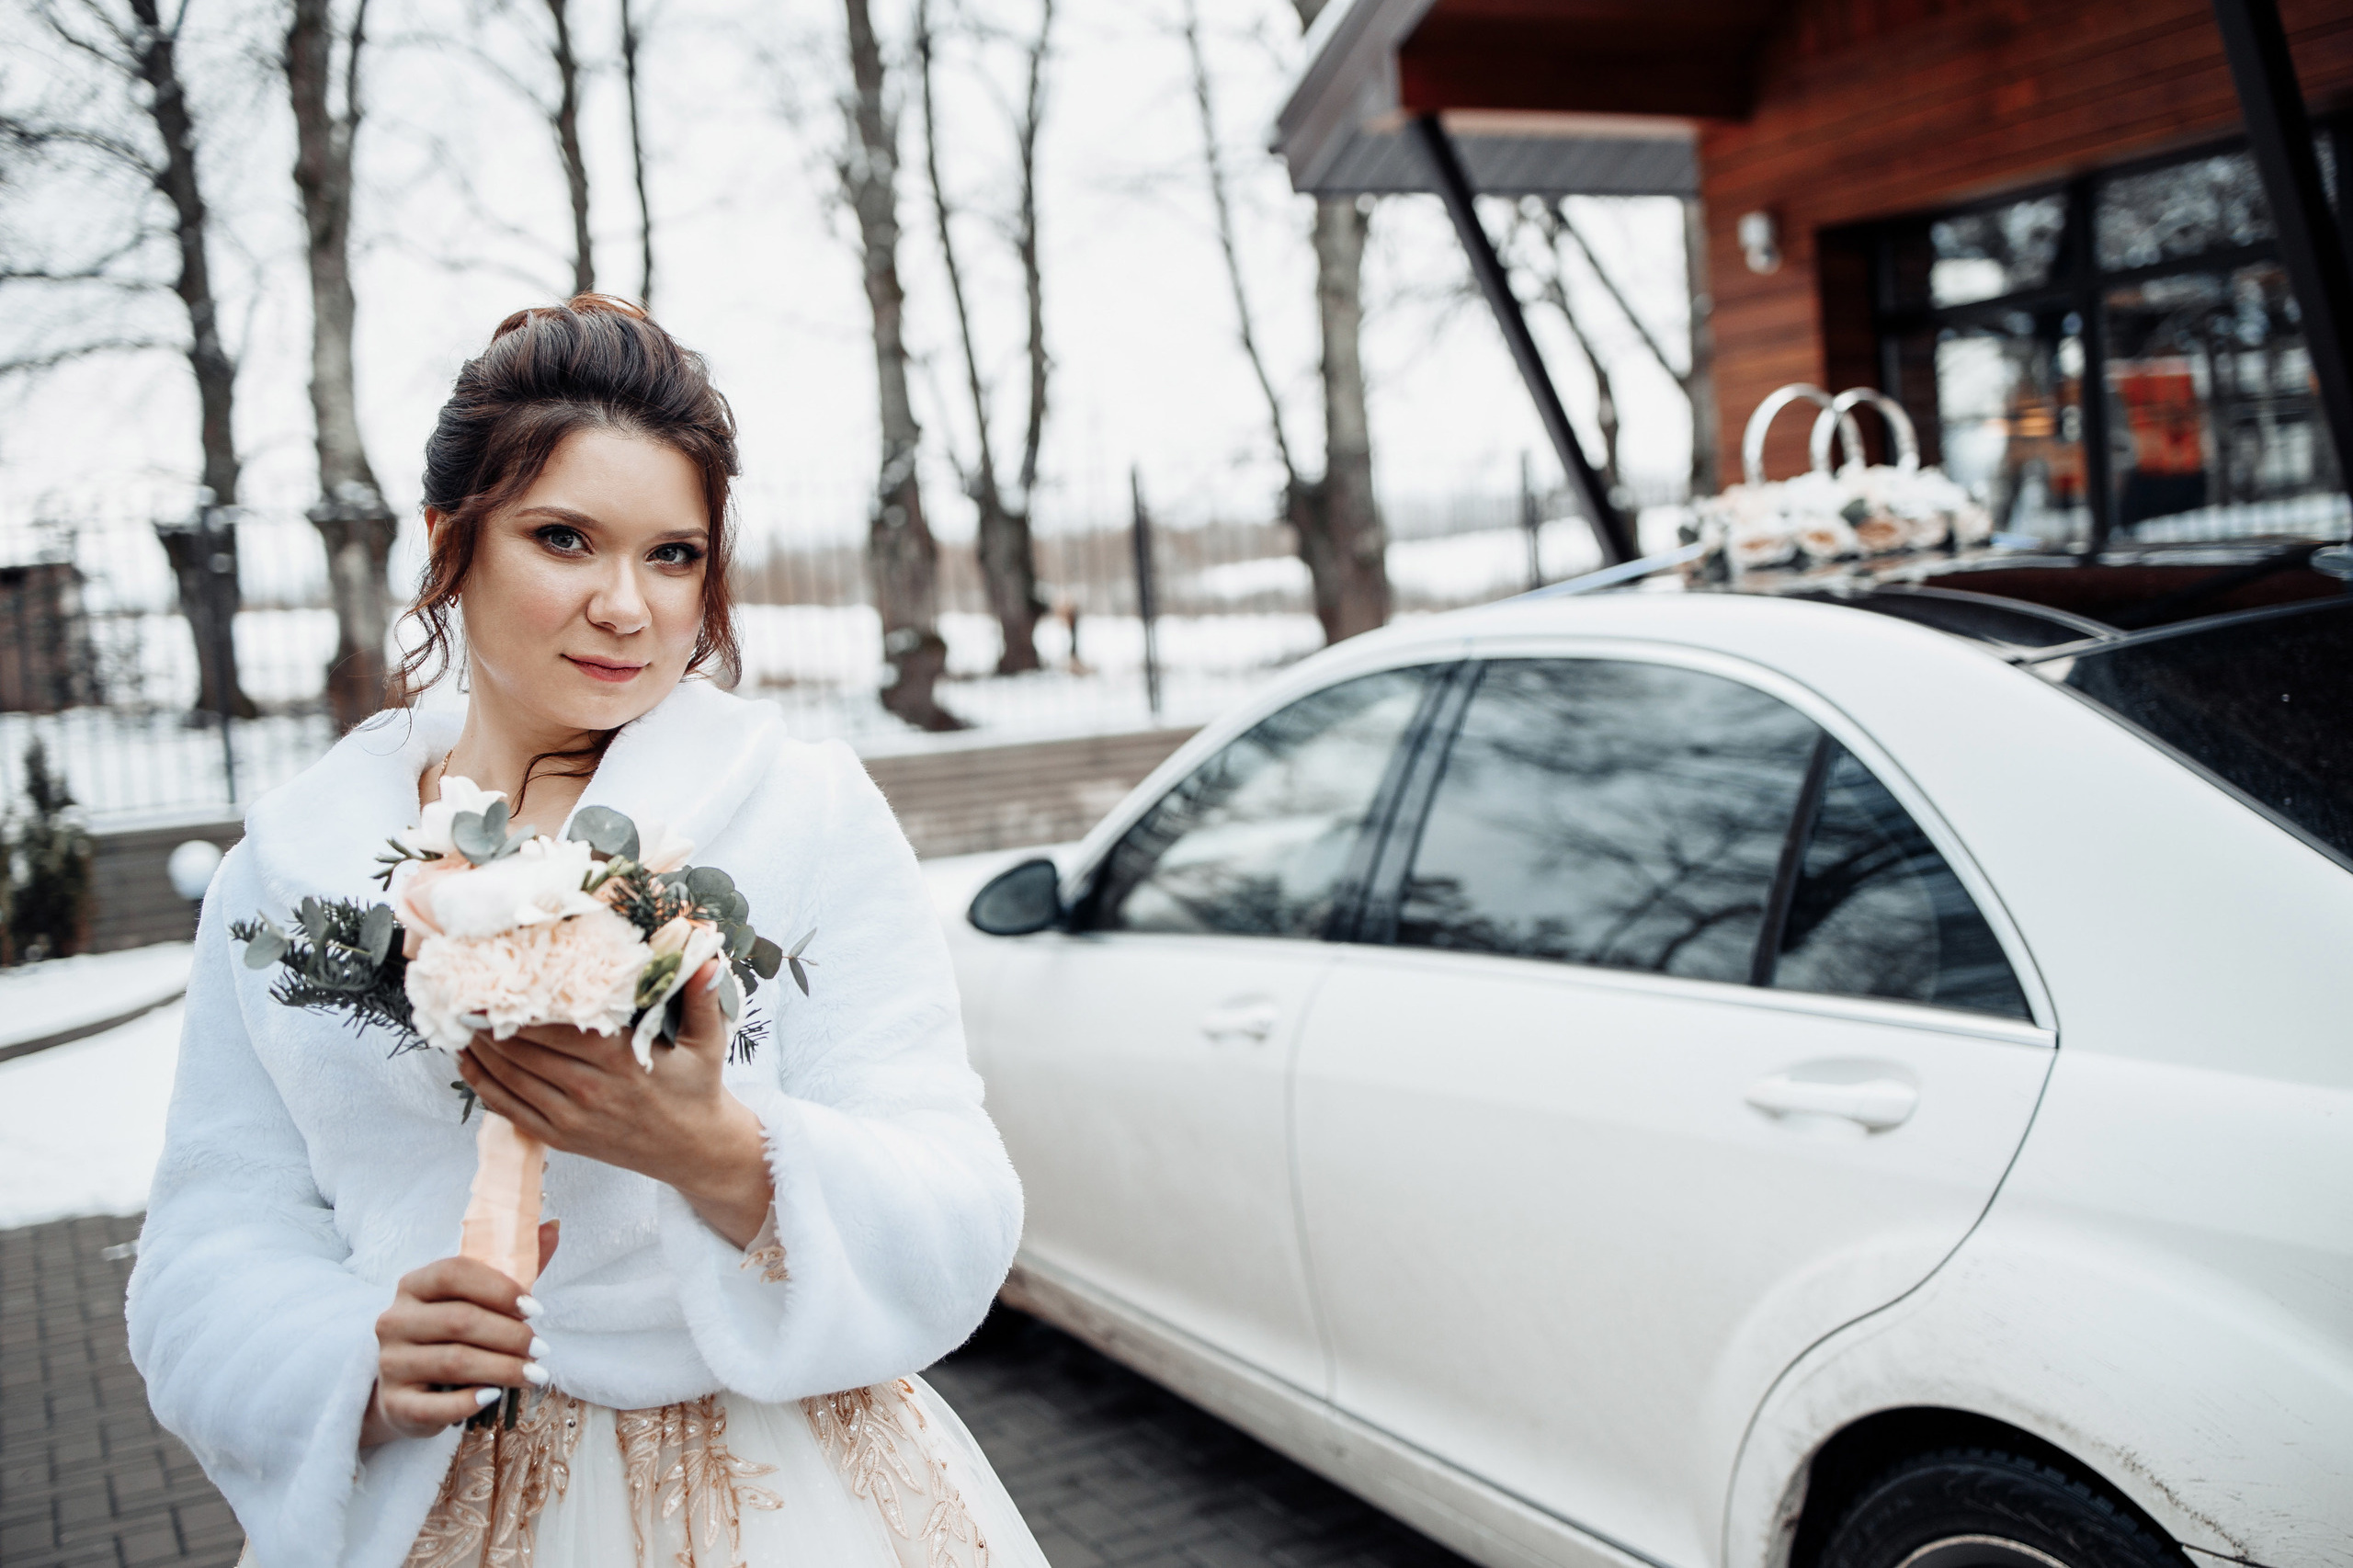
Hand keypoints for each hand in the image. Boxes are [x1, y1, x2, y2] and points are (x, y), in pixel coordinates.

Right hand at [362, 1221, 558, 1447]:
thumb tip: (553, 1227)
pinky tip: (494, 1396)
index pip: (454, 1272)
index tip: (536, 1308)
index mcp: (414, 1285)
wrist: (407, 1391)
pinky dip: (470, 1402)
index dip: (499, 1289)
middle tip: (541, 1348)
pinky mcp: (395, 1404)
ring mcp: (390, 1363)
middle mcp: (395, 1320)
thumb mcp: (478, 1298)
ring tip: (534, 1373)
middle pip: (459, 1320)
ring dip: (503, 1368)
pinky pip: (435, 1406)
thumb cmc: (451, 1335)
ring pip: (454, 1362)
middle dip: (510, 1335)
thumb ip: (515, 1265)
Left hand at [458, 959, 773, 1246]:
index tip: (493, 980)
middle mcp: (590, 1088)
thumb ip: (703, 998)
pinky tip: (466, 1061)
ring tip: (457, 1020)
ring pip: (511, 1076)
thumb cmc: (697, 1089)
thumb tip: (707, 957)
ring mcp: (572, 1116)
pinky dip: (482, 1084)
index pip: (556, 1026)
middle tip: (462, 992)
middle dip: (489, 1021)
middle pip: (524, 1048)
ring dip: (479, 1049)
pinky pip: (509, 1109)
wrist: (695, 1151)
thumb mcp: (708, 1043)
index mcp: (620, 1058)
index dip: (519, 1005)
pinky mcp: (561, 1138)